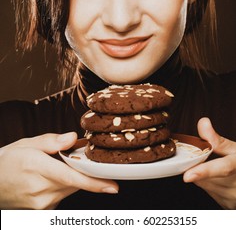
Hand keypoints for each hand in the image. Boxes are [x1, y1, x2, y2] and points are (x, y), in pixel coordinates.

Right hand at [0, 132, 117, 209]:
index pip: (71, 177)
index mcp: (37, 169)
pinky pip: (63, 194)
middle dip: (84, 170)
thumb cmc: (8, 161)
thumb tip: (73, 138)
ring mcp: (42, 204)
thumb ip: (51, 141)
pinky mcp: (43, 210)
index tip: (113, 186)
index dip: (94, 183)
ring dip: (73, 176)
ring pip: (71, 188)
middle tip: (79, 158)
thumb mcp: (26, 144)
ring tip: (56, 166)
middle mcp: (41, 190)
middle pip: (76, 181)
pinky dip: (64, 184)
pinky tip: (52, 177)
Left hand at [184, 118, 235, 208]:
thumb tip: (202, 123)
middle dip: (200, 168)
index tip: (187, 176)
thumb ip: (217, 139)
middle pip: (208, 178)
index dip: (204, 172)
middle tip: (204, 161)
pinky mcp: (231, 206)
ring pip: (207, 187)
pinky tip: (221, 181)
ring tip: (217, 171)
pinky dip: (211, 186)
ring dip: (205, 178)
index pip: (224, 168)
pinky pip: (211, 194)